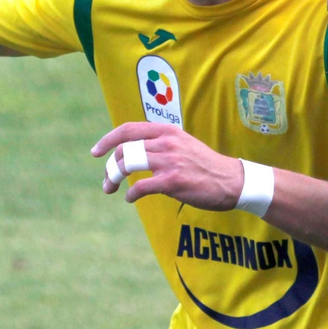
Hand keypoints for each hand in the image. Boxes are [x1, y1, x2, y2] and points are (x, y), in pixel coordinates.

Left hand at [92, 124, 245, 209]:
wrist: (232, 180)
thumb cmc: (205, 166)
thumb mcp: (183, 144)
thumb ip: (161, 144)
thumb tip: (133, 151)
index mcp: (167, 131)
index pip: (128, 129)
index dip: (107, 140)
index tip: (96, 152)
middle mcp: (167, 142)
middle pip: (124, 150)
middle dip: (110, 166)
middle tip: (107, 181)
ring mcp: (170, 161)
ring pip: (128, 164)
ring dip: (114, 178)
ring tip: (111, 188)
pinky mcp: (173, 181)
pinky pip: (141, 186)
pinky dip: (131, 194)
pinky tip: (130, 198)